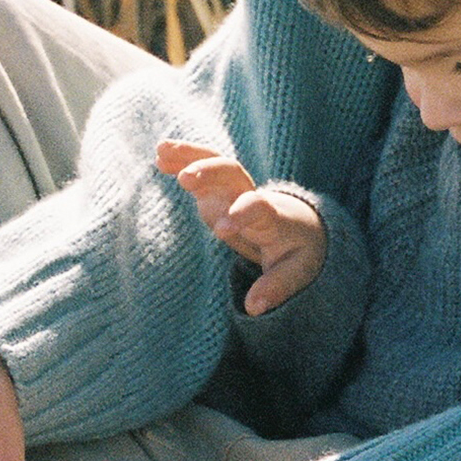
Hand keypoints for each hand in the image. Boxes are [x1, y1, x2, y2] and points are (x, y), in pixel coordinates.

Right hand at [156, 140, 327, 314]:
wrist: (302, 227)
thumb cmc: (297, 252)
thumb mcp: (295, 272)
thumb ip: (276, 287)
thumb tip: (253, 308)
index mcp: (272, 217)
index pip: (259, 209)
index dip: (242, 214)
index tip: (222, 229)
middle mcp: (251, 195)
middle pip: (234, 175)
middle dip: (212, 173)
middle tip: (187, 179)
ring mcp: (233, 189)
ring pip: (215, 163)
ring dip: (191, 157)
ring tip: (163, 153)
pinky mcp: (218, 188)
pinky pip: (202, 166)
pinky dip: (183, 158)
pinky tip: (159, 153)